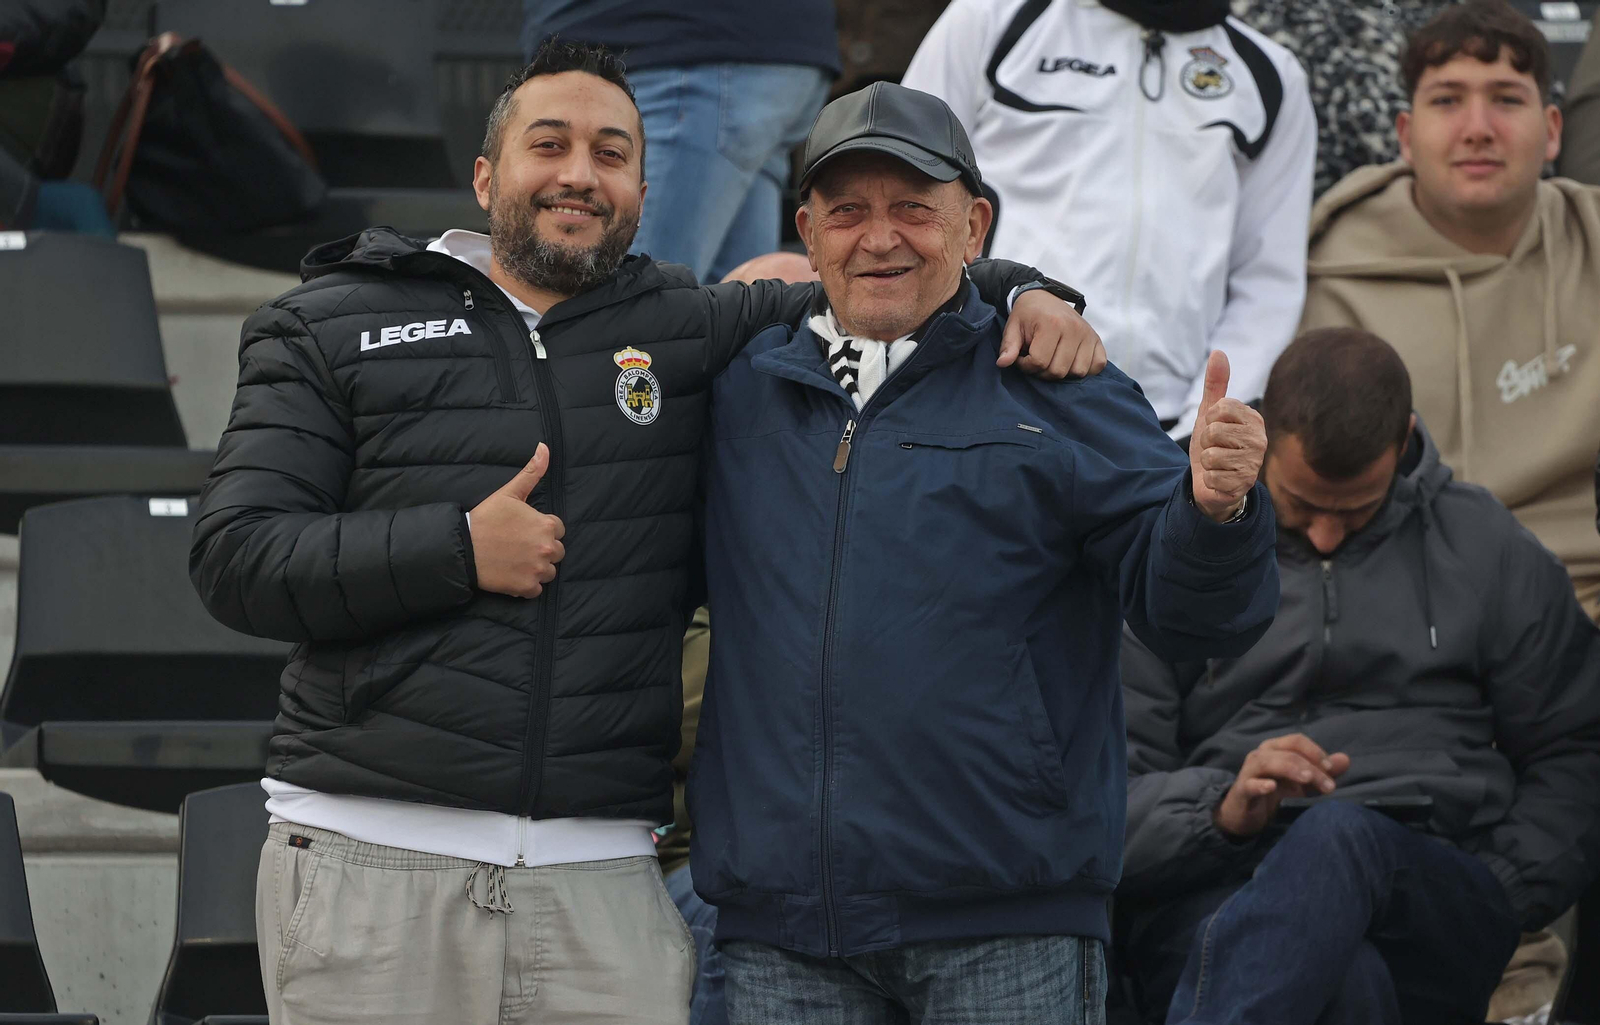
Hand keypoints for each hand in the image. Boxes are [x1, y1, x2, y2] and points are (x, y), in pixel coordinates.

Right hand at [468, 444, 565, 598]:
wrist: (461, 548)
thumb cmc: (485, 519)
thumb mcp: (509, 492)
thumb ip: (531, 472)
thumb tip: (545, 447)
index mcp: (546, 525)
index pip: (557, 529)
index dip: (541, 529)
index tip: (523, 530)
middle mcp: (547, 549)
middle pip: (556, 551)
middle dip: (542, 549)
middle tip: (518, 546)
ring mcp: (537, 570)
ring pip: (549, 571)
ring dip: (536, 568)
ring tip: (515, 560)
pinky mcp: (527, 588)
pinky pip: (537, 589)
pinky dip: (526, 585)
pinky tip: (511, 574)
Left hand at [999, 289, 1107, 379]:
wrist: (1043, 297)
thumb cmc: (1027, 314)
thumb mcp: (1013, 327)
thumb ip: (1009, 346)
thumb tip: (1003, 363)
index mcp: (1052, 324)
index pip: (1039, 362)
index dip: (1026, 366)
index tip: (1022, 357)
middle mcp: (1074, 328)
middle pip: (1058, 371)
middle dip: (1043, 371)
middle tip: (1036, 359)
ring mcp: (1088, 334)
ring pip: (1078, 372)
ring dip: (1063, 372)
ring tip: (1052, 359)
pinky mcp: (1097, 339)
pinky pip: (1097, 365)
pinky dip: (1085, 368)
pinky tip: (1071, 361)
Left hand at [1189, 351, 1266, 521]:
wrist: (1212, 482)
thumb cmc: (1214, 444)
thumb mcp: (1210, 413)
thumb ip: (1215, 384)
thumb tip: (1218, 352)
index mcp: (1253, 418)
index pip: (1220, 408)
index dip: (1209, 419)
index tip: (1215, 428)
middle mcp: (1259, 439)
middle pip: (1213, 432)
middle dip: (1206, 442)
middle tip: (1215, 448)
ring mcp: (1254, 463)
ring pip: (1211, 455)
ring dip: (1207, 462)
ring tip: (1217, 464)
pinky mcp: (1244, 484)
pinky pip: (1212, 476)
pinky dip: (1210, 479)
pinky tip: (1219, 479)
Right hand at [1214, 734, 1351, 838]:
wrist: (1243, 813)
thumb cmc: (1273, 791)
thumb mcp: (1301, 782)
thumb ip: (1322, 771)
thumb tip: (1345, 759)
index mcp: (1275, 749)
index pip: (1296, 741)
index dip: (1315, 751)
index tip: (1331, 769)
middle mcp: (1260, 755)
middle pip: (1288, 753)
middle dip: (1311, 767)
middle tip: (1330, 786)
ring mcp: (1249, 772)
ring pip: (1268, 763)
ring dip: (1290, 769)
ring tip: (1308, 779)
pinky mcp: (1241, 790)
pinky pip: (1250, 784)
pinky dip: (1260, 784)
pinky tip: (1272, 787)